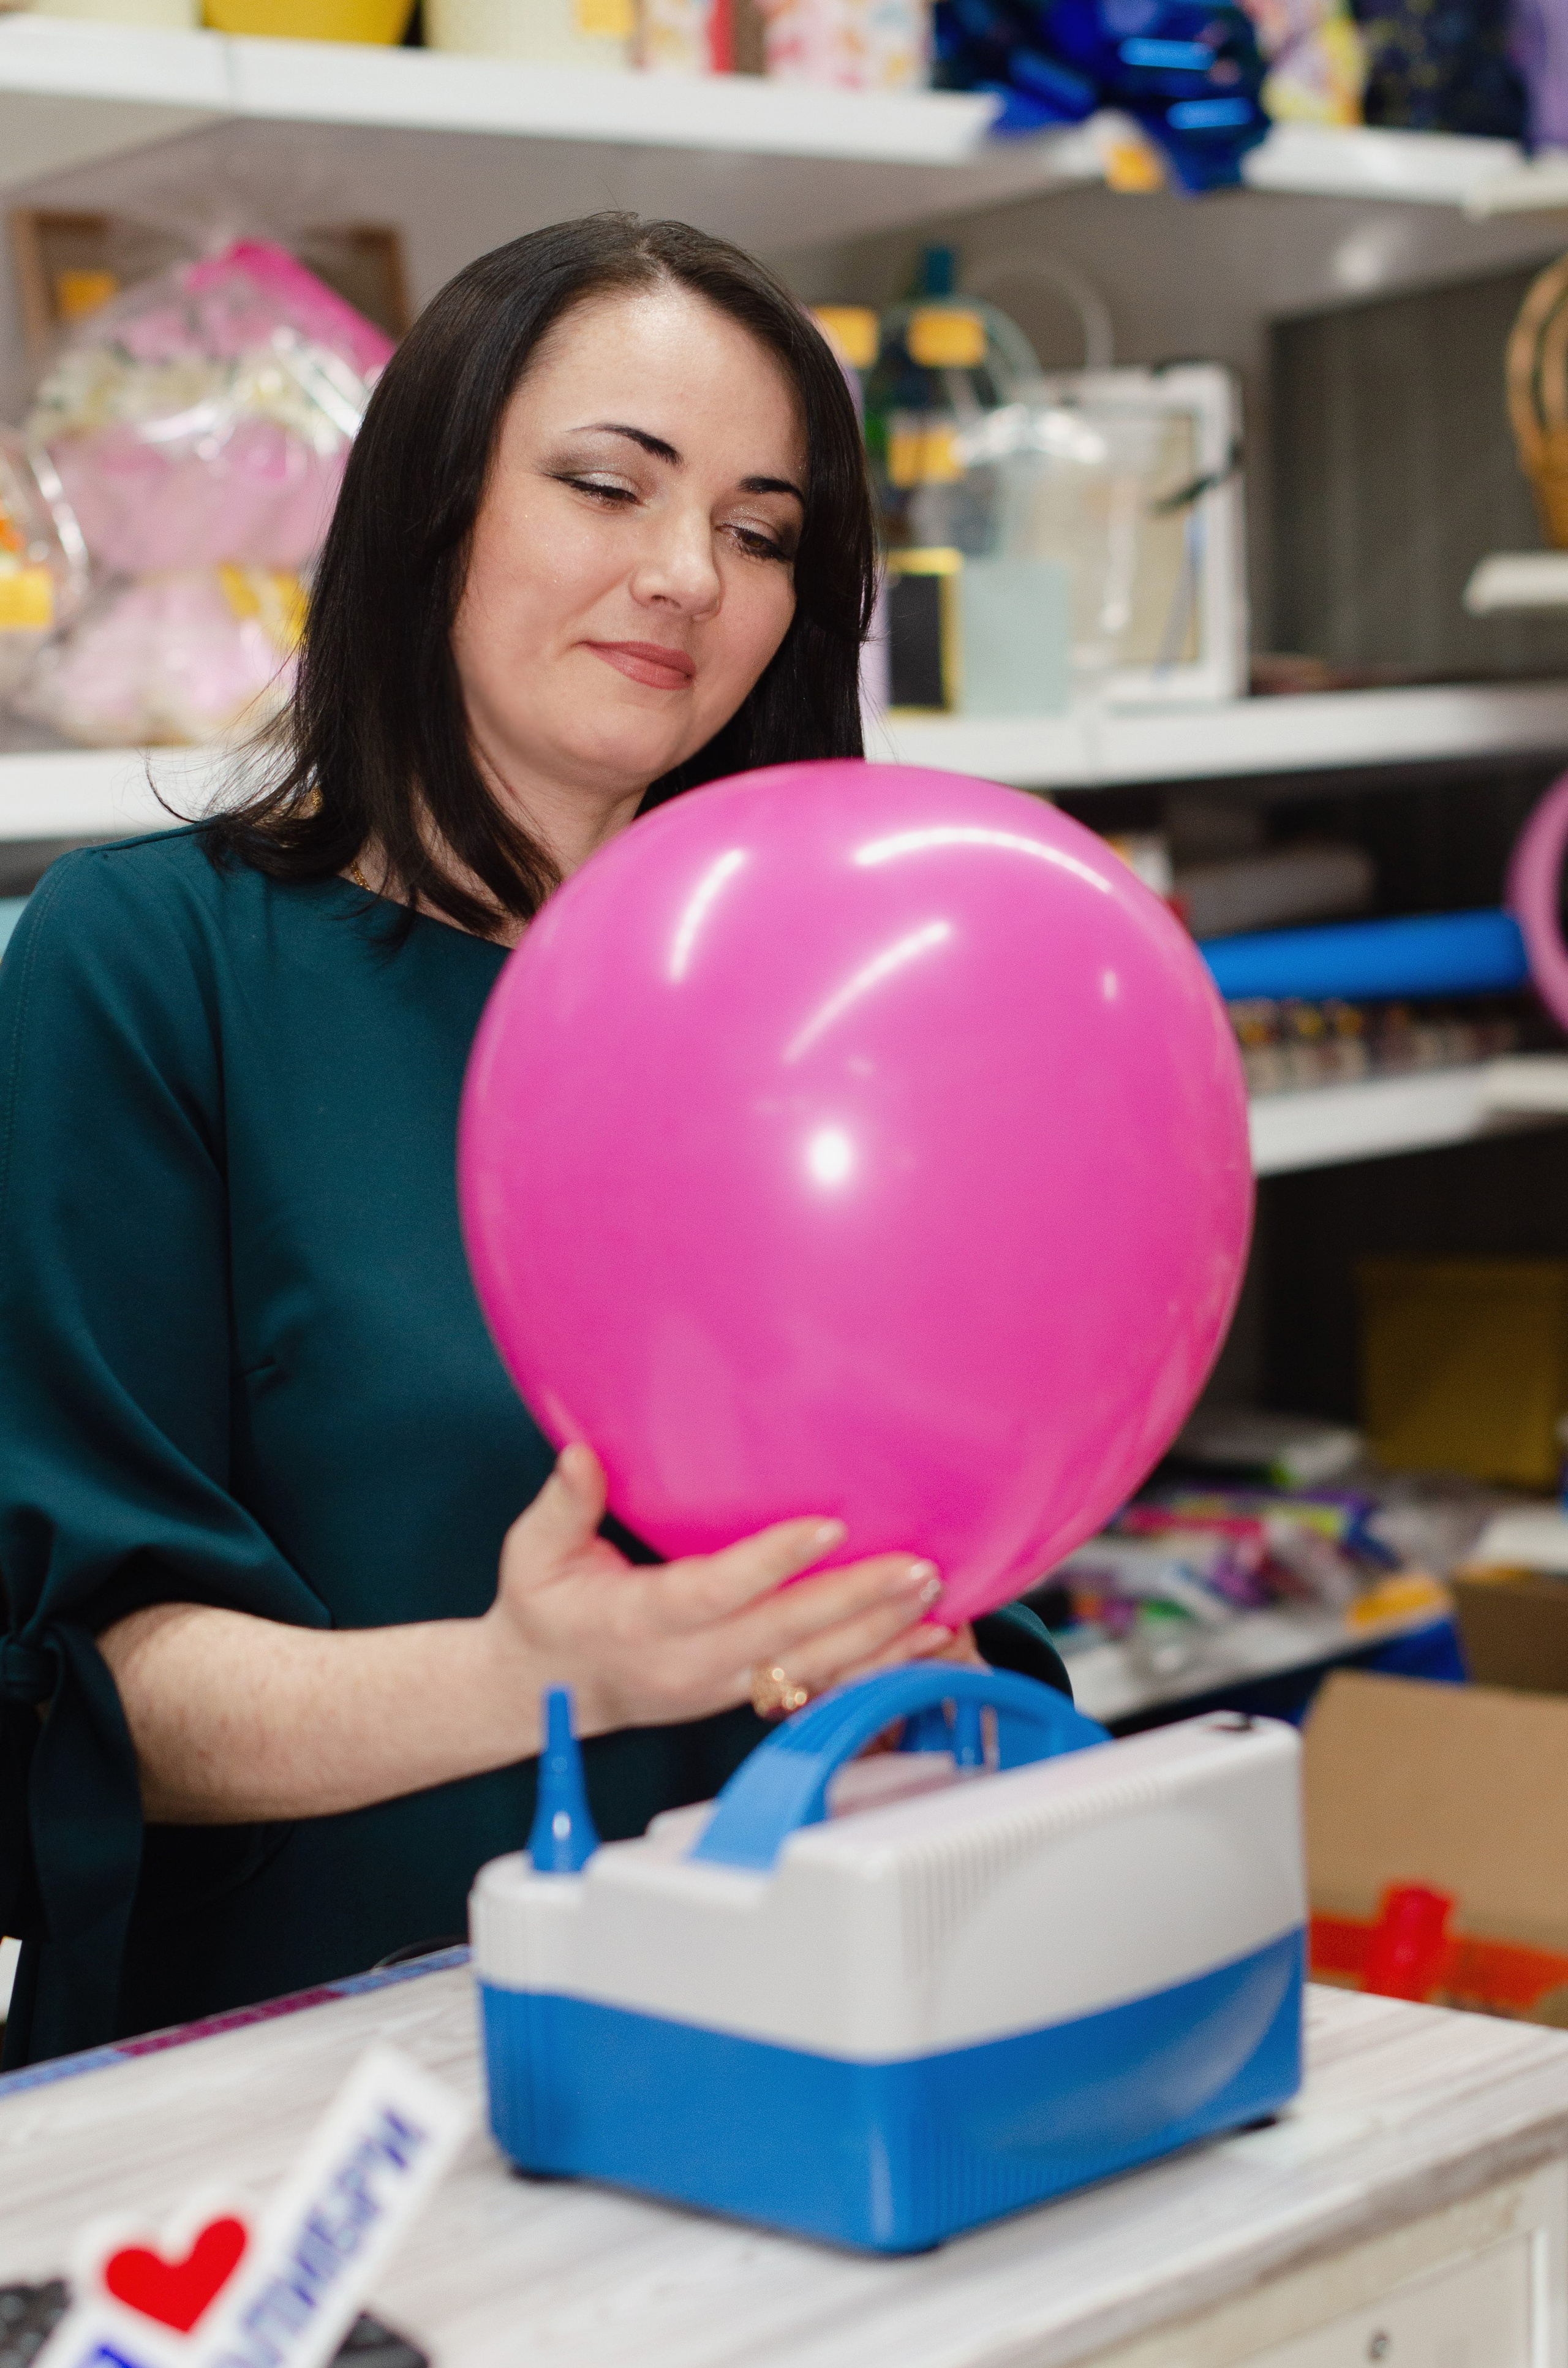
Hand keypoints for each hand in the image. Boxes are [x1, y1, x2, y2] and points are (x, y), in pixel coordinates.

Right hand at [485, 1444, 954, 1738]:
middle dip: (857, 1601)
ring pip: (813, 1667)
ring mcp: (723, 1687)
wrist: (542, 1691)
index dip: (773, 1562)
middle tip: (918, 1566)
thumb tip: (581, 1454)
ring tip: (938, 1600)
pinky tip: (927, 1641)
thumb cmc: (544, 1611)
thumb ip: (563, 1503)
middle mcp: (691, 1663)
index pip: (717, 1592)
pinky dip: (879, 1665)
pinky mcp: (745, 1695)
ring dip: (881, 1637)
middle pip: (785, 1634)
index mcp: (641, 1621)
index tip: (828, 1528)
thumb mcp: (532, 1553)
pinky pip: (820, 1685)